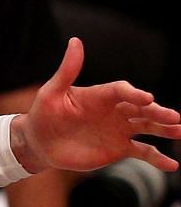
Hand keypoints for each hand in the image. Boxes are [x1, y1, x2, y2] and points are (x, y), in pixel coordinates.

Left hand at [13, 39, 180, 174]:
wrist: (40, 143)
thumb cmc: (44, 114)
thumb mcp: (52, 92)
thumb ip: (67, 70)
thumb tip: (75, 41)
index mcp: (101, 95)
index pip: (122, 91)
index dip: (134, 94)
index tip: (146, 99)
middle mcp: (116, 111)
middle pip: (142, 109)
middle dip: (158, 112)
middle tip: (173, 117)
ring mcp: (120, 130)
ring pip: (148, 127)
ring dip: (165, 130)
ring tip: (179, 131)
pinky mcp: (120, 149)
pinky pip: (143, 152)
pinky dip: (157, 158)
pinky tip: (172, 164)